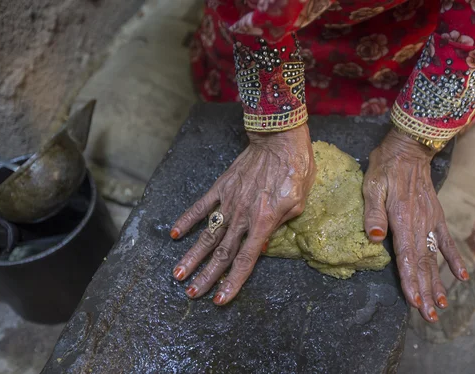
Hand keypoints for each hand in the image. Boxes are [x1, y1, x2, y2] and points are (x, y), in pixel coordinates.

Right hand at [170, 124, 315, 304]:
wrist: (280, 139)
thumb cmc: (295, 169)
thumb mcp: (299, 202)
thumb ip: (280, 224)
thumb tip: (265, 240)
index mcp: (264, 222)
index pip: (246, 259)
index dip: (232, 281)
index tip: (219, 298)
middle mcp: (243, 215)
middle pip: (222, 252)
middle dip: (207, 276)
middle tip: (192, 293)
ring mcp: (229, 201)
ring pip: (208, 234)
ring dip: (192, 256)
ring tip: (178, 274)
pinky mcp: (222, 186)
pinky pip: (201, 205)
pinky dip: (188, 219)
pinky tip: (175, 234)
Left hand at [362, 128, 468, 322]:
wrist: (410, 148)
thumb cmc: (386, 167)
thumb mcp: (372, 185)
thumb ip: (373, 212)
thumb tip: (376, 237)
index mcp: (403, 220)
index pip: (407, 258)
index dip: (411, 282)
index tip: (415, 303)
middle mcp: (419, 225)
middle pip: (423, 264)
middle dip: (425, 291)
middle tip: (430, 316)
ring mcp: (430, 221)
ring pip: (434, 257)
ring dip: (437, 282)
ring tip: (441, 304)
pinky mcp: (435, 215)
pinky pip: (446, 241)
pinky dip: (453, 259)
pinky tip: (460, 276)